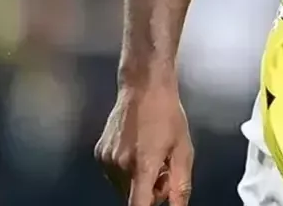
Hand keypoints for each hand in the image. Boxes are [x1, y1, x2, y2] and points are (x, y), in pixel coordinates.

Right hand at [95, 80, 192, 205]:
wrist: (144, 88)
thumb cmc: (168, 115)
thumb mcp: (183, 148)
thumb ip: (180, 183)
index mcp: (143, 166)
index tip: (150, 204)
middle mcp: (120, 166)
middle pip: (133, 196)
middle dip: (150, 190)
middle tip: (164, 168)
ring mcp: (106, 160)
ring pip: (123, 185)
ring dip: (137, 179)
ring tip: (151, 154)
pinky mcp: (99, 153)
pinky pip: (113, 172)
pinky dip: (126, 168)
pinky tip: (137, 148)